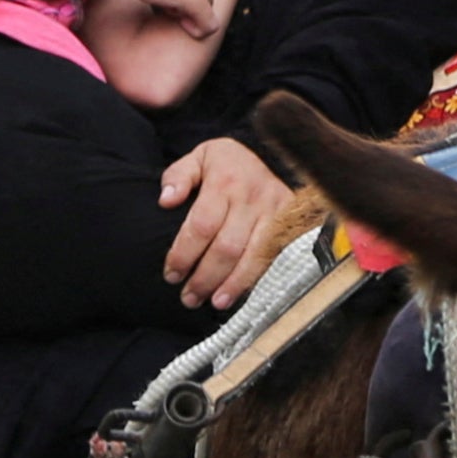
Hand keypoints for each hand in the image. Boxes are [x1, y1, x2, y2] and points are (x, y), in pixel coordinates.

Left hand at [158, 133, 288, 307]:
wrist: (270, 155)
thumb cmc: (226, 164)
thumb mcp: (198, 158)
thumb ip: (177, 177)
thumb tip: (166, 200)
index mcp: (225, 180)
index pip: (201, 225)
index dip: (184, 254)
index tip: (171, 274)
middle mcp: (252, 197)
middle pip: (227, 247)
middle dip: (205, 277)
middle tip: (188, 298)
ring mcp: (275, 212)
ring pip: (253, 257)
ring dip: (232, 285)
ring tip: (213, 303)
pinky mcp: (291, 224)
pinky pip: (273, 258)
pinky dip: (255, 279)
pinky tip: (240, 294)